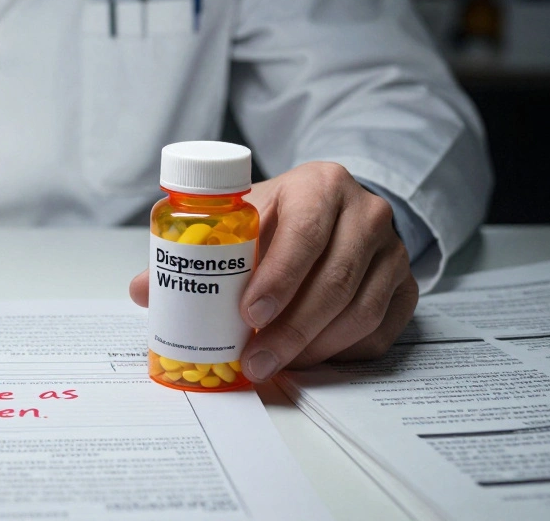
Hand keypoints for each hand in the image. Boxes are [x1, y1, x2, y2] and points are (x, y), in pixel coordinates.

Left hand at [129, 161, 417, 381]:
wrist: (338, 209)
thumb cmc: (282, 215)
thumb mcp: (242, 216)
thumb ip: (194, 249)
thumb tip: (143, 289)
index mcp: (320, 185)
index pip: (304, 232)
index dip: (278, 277)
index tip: (248, 312)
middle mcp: (366, 212)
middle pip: (335, 280)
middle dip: (290, 329)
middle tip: (254, 359)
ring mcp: (393, 250)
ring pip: (359, 310)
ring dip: (313, 347)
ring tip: (274, 363)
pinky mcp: (406, 284)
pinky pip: (380, 330)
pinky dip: (341, 353)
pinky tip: (309, 358)